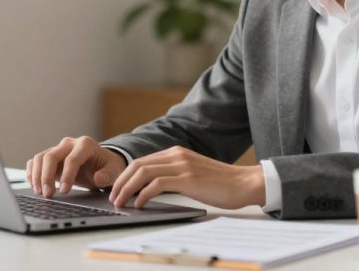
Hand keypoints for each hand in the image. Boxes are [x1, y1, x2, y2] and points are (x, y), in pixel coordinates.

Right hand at [26, 136, 125, 197]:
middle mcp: (69, 144)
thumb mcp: (114, 171)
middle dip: (47, 177)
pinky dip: (32, 172)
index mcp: (86, 145)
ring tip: (39, 193)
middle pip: (51, 156)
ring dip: (37, 176)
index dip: (67, 176)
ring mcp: (58, 149)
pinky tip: (33, 185)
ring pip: (40, 158)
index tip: (64, 191)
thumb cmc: (108, 167)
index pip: (72, 159)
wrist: (101, 163)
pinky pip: (36, 161)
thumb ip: (107, 175)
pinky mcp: (50, 156)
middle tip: (48, 195)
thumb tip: (98, 178)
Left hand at [108, 146, 264, 209]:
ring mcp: (182, 165)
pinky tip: (139, 204)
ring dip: (127, 188)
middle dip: (121, 182)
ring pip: (143, 172)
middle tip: (113, 197)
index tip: (117, 189)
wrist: (244, 183)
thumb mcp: (193, 175)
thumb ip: (175, 176)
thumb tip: (152, 190)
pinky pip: (156, 184)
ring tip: (120, 202)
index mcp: (177, 153)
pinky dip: (143, 194)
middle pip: (137, 164)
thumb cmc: (222, 184)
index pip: (142, 161)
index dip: (125, 175)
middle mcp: (177, 155)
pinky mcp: (187, 178)